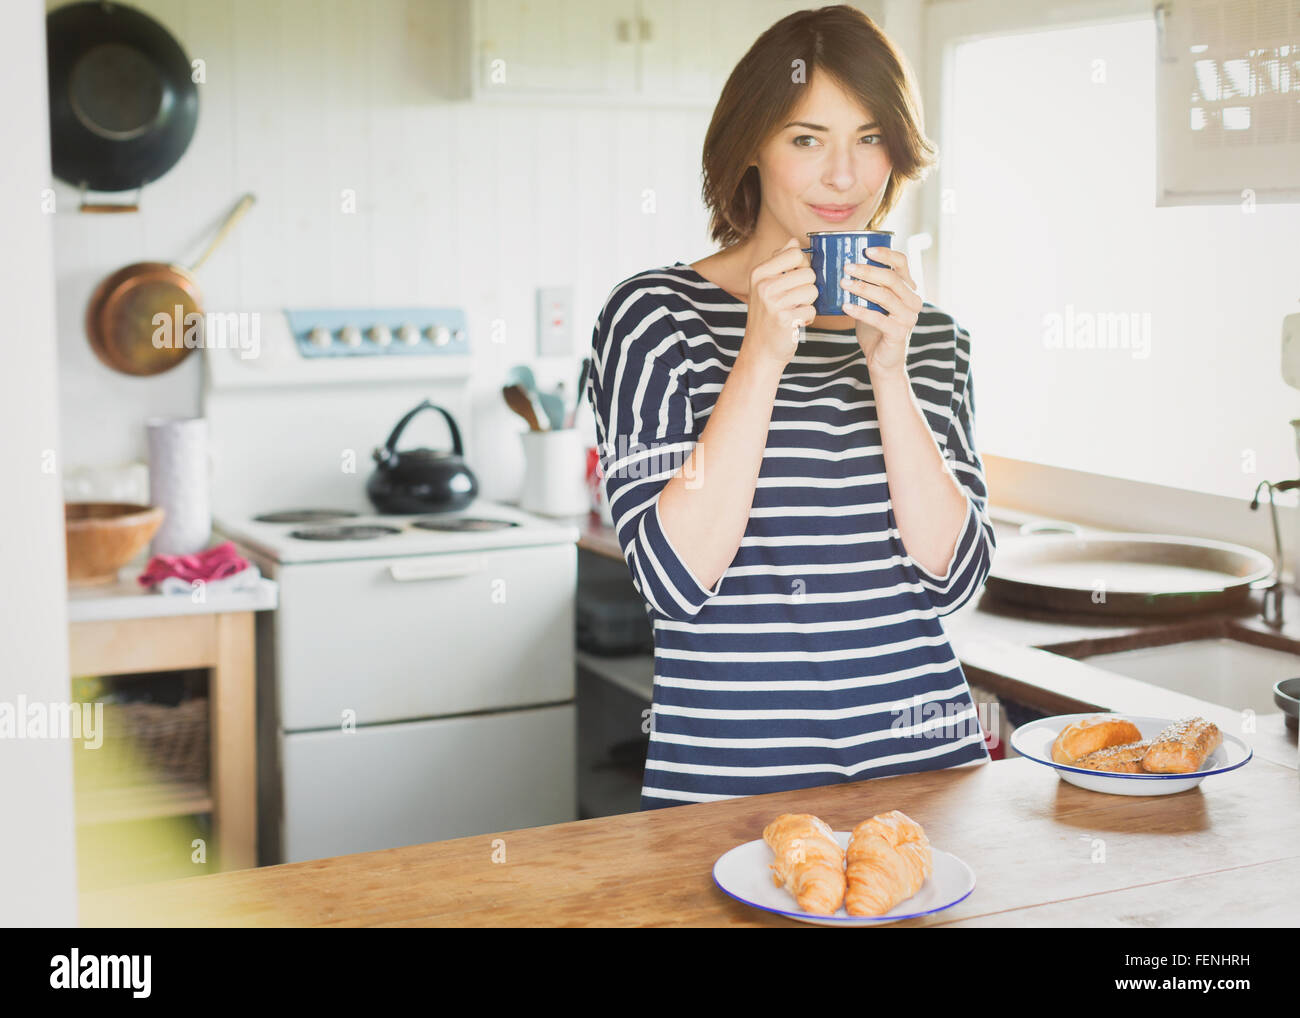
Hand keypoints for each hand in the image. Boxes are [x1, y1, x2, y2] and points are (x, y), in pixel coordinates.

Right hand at [741, 238, 817, 369]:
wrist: (760, 350)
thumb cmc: (767, 315)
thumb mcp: (766, 285)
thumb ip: (780, 261)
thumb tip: (793, 240)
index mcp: (759, 273)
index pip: (795, 253)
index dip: (803, 265)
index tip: (795, 278)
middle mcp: (764, 286)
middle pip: (808, 273)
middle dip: (808, 287)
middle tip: (795, 300)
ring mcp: (773, 303)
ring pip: (812, 291)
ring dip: (809, 303)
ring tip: (795, 310)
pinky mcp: (784, 320)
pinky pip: (812, 310)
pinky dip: (807, 318)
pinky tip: (795, 322)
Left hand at [839, 246, 922, 377]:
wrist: (883, 360)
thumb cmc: (876, 329)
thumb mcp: (873, 303)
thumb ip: (868, 286)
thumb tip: (845, 266)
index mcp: (909, 289)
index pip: (902, 263)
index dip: (885, 254)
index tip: (865, 249)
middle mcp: (913, 301)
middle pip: (891, 278)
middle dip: (867, 270)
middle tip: (846, 267)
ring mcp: (908, 317)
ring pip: (885, 296)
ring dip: (862, 288)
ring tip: (843, 283)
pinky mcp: (899, 333)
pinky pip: (878, 318)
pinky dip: (860, 311)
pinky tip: (845, 307)